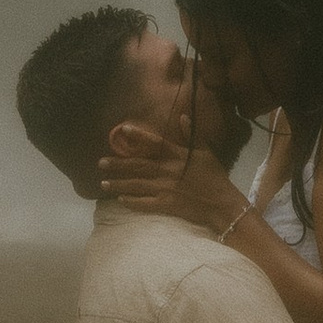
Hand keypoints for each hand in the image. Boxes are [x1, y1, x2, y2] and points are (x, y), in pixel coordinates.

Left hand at [98, 119, 247, 233]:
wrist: (222, 203)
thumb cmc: (215, 177)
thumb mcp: (205, 152)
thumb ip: (191, 135)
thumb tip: (183, 116)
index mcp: (177, 156)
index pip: (154, 143)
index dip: (138, 136)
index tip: (122, 130)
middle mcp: (168, 171)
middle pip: (138, 165)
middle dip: (118, 164)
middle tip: (100, 163)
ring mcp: (166, 189)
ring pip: (137, 185)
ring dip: (119, 184)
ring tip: (103, 183)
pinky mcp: (166, 205)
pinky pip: (145, 203)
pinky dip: (132, 202)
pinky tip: (120, 200)